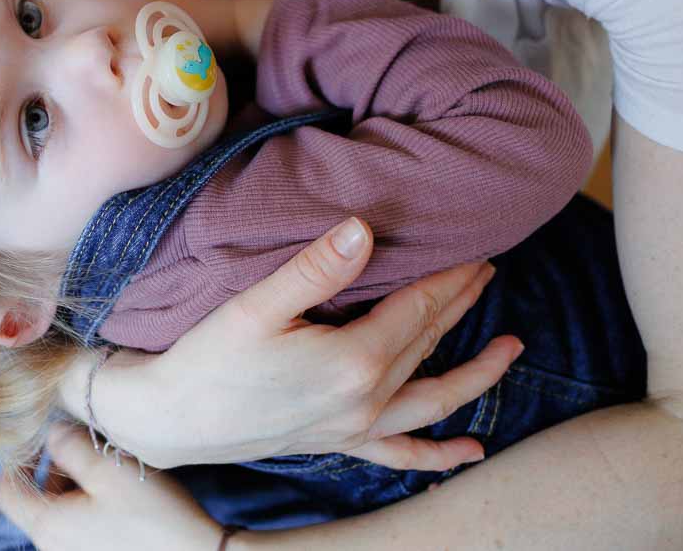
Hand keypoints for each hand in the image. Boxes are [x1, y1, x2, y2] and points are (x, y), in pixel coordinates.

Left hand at [0, 424, 223, 550]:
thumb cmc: (152, 516)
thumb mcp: (108, 468)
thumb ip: (69, 445)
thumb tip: (49, 432)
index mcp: (48, 525)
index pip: (6, 491)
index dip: (19, 460)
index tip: (44, 440)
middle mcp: (53, 548)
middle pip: (35, 502)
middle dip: (55, 470)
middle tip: (87, 449)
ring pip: (59, 514)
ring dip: (75, 488)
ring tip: (110, 472)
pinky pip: (79, 528)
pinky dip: (90, 507)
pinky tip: (122, 497)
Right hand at [87, 218, 521, 470]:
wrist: (169, 419)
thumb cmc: (207, 358)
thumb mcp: (256, 305)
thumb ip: (315, 268)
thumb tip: (365, 229)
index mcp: (354, 361)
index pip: (418, 307)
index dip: (450, 274)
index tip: (477, 244)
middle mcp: (366, 399)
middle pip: (429, 342)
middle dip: (462, 303)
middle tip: (489, 267)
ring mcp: (355, 426)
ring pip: (433, 399)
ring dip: (476, 374)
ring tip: (512, 350)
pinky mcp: (338, 442)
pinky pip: (402, 454)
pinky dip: (440, 455)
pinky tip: (470, 453)